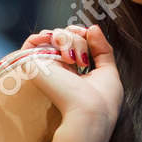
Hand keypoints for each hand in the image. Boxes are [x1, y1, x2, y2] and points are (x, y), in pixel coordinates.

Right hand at [1, 24, 121, 141]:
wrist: (89, 114)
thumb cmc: (102, 101)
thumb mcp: (108, 72)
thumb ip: (102, 49)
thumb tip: (92, 27)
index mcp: (74, 72)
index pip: (74, 42)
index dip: (83, 34)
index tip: (91, 36)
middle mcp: (58, 68)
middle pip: (66, 35)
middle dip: (78, 36)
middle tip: (84, 52)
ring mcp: (45, 66)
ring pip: (54, 36)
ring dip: (70, 41)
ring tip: (75, 61)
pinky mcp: (33, 66)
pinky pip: (34, 41)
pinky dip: (48, 38)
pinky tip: (63, 54)